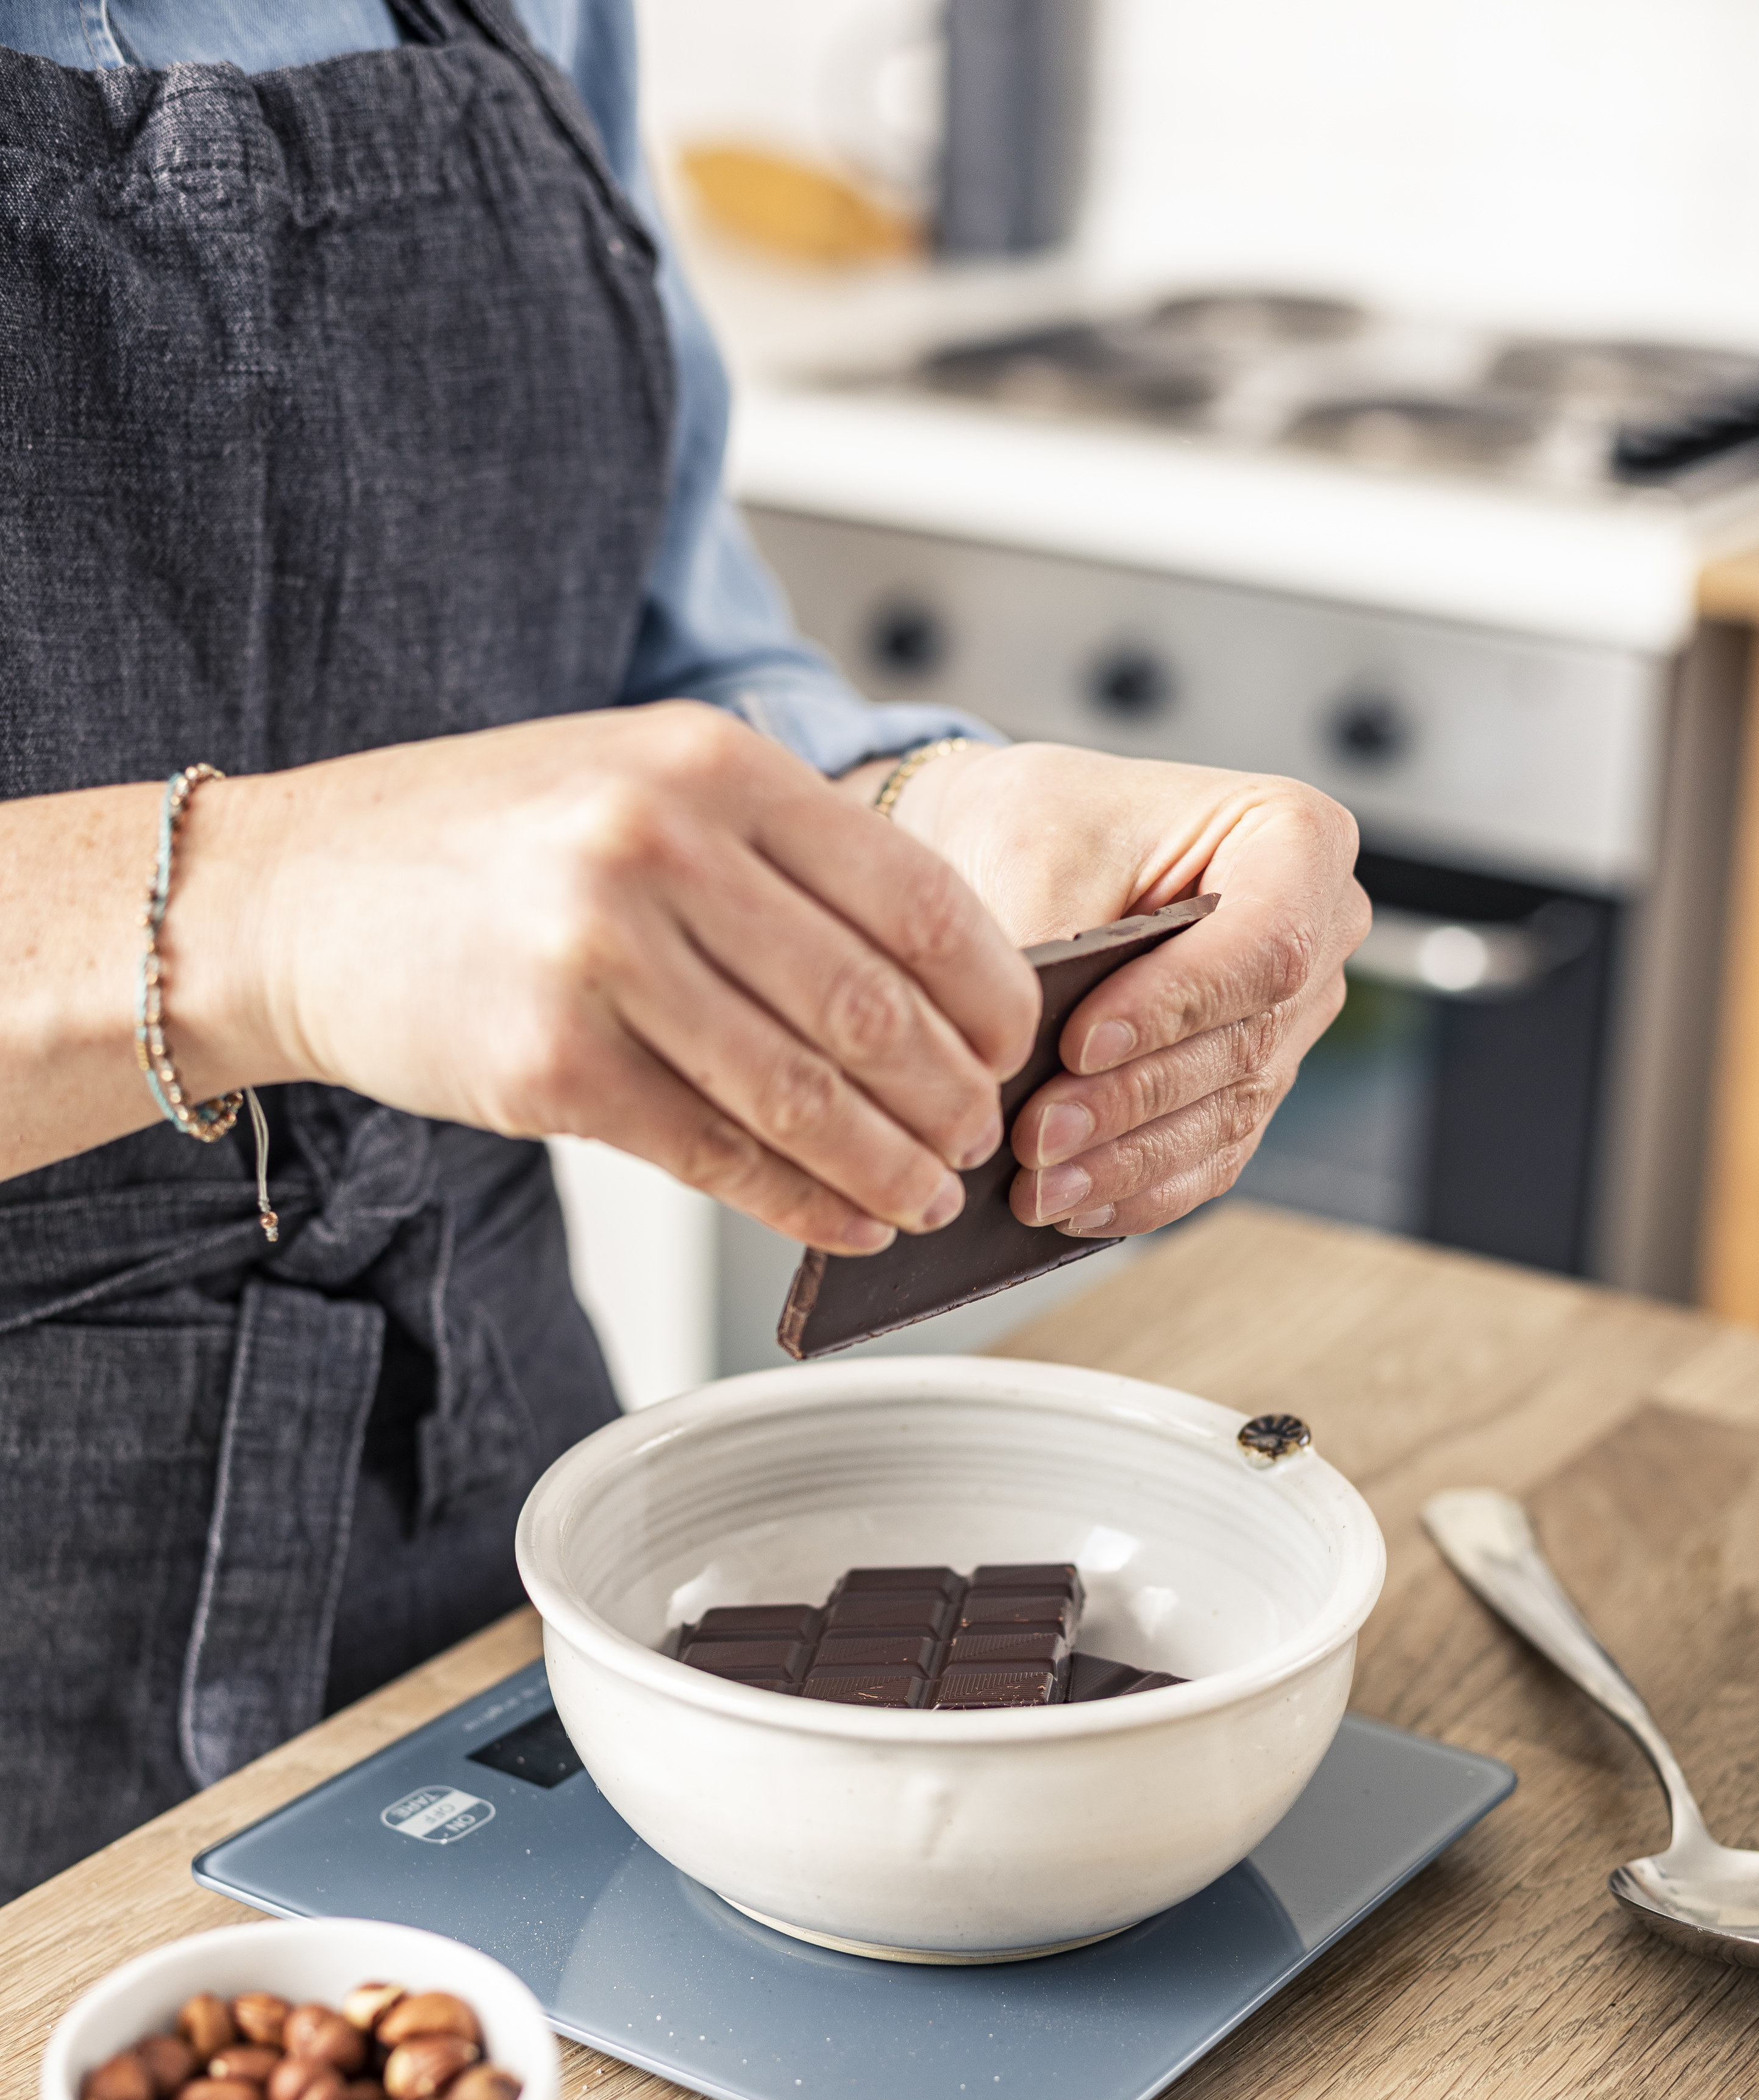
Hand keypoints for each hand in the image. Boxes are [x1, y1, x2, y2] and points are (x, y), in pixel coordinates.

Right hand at [165, 706, 1039, 1254]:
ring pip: (803, 1094)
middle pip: (871, 1005)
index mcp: (711, 765)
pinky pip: (717, 1154)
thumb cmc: (483, 847)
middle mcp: (661, 849)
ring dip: (888, 1166)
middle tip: (978, 1138)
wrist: (294, 895)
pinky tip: (845, 1223)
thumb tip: (928, 975)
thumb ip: (775, 854)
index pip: (914, 894)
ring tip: (927, 1198)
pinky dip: (801, 1203)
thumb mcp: (641, 783)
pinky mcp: (551, 1066)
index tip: (1013, 1046)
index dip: (989, 992)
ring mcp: (601, 958)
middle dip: (950, 1096)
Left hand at [886, 741, 1368, 1236]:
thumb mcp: (1034, 851)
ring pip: (1227, 1113)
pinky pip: (1212, 1155)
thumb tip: (1027, 1069)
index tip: (1079, 1045)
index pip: (1264, 945)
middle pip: (1245, 1042)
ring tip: (1036, 1189)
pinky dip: (1140, 1189)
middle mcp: (1320, 934)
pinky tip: (1072, 1207)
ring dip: (1127, 1163)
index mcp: (1297, 839)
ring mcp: (1292, 1020)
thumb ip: (1052, 951)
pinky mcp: (1249, 1085)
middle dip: (1130, 1101)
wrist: (1025, 847)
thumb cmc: (1041, 821)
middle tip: (1034, 1138)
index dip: (1176, 1008)